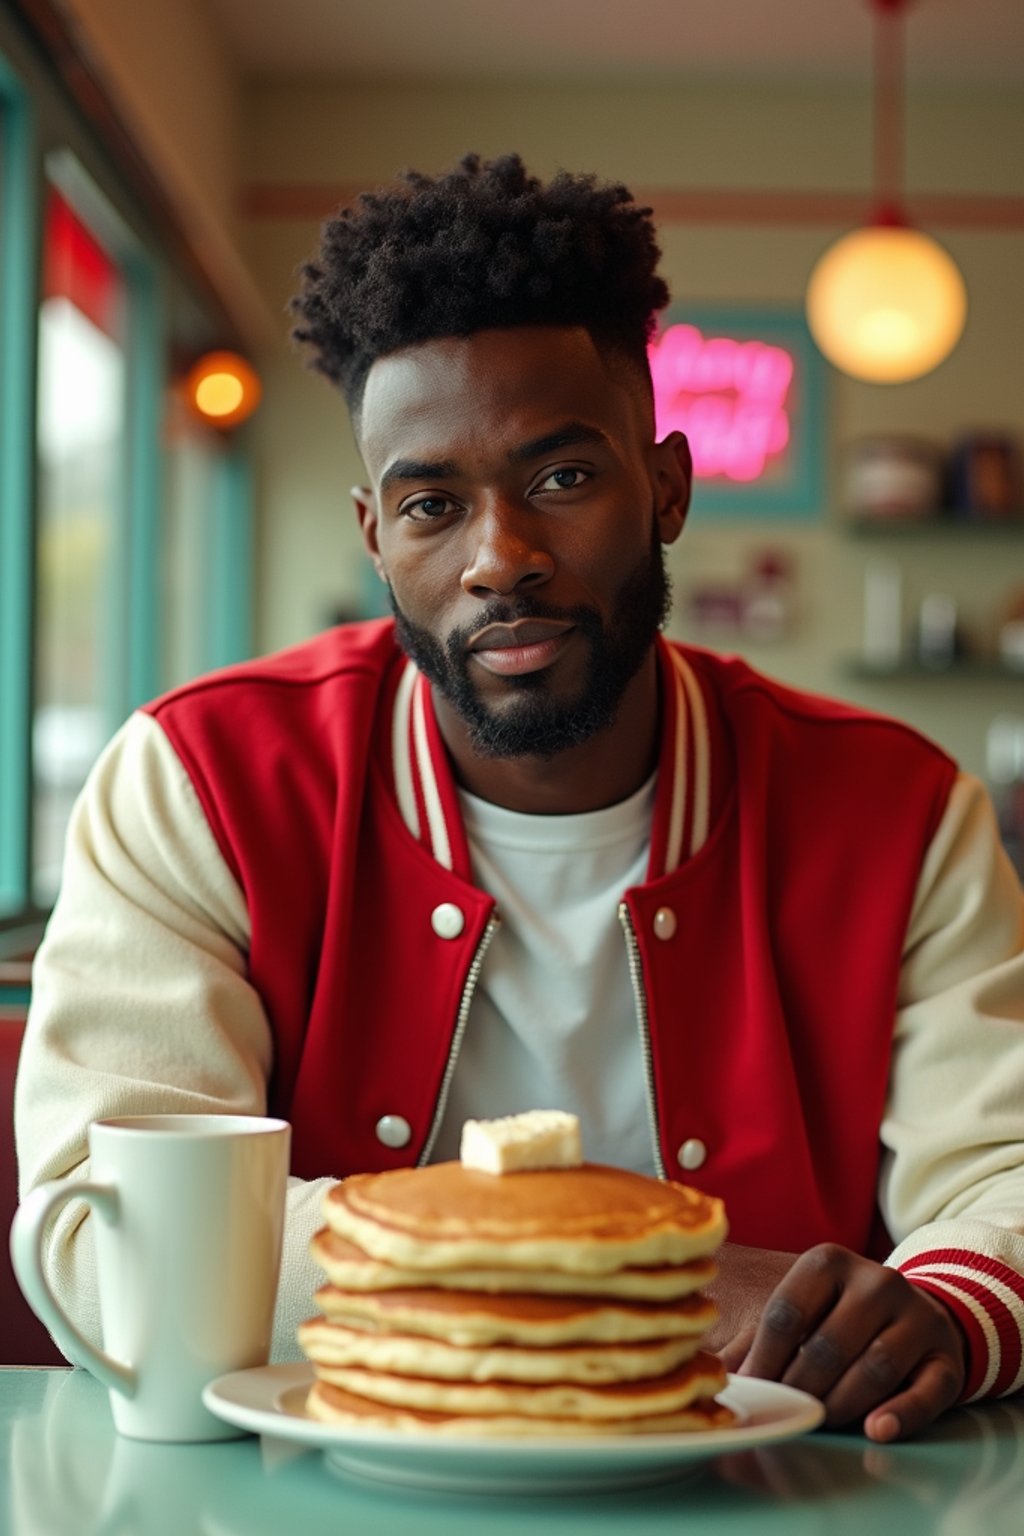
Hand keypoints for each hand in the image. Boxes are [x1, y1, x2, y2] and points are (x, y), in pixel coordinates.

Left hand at [718, 1243, 966, 1442]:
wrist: (918, 1313)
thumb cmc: (840, 1317)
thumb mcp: (802, 1311)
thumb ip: (758, 1338)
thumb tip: (716, 1373)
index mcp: (827, 1262)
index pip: (786, 1312)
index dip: (765, 1358)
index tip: (753, 1391)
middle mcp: (876, 1280)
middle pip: (828, 1344)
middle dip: (801, 1386)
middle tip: (786, 1412)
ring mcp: (916, 1315)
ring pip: (873, 1368)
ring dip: (840, 1404)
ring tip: (820, 1421)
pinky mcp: (946, 1355)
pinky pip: (926, 1391)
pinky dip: (901, 1414)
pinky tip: (876, 1430)